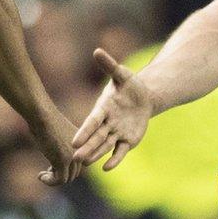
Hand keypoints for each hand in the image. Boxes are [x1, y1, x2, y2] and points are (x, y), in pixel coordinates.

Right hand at [31, 108, 81, 185]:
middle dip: (59, 175)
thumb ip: (63, 149)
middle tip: (45, 172)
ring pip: (67, 178)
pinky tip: (40, 176)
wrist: (43, 116)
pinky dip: (50, 181)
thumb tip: (56, 165)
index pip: (79, 165)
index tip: (51, 167)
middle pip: (74, 173)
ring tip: (42, 176)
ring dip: (53, 180)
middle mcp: (83, 152)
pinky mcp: (63, 160)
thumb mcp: (60, 137)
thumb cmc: (46, 123)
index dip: (65, 169)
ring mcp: (74, 157)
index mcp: (85, 145)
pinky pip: (60, 180)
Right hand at [73, 48, 154, 170]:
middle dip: (86, 147)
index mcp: (102, 109)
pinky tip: (107, 168)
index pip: (92, 122)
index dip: (84, 131)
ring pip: (104, 146)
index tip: (73, 141)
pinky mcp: (127, 140)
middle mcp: (107, 123)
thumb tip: (97, 51)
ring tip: (85, 164)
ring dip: (95, 154)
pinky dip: (115, 159)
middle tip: (75, 157)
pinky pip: (120, 151)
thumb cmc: (130, 85)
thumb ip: (110, 65)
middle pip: (95, 137)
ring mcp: (116, 133)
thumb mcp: (122, 74)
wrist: (144, 97)